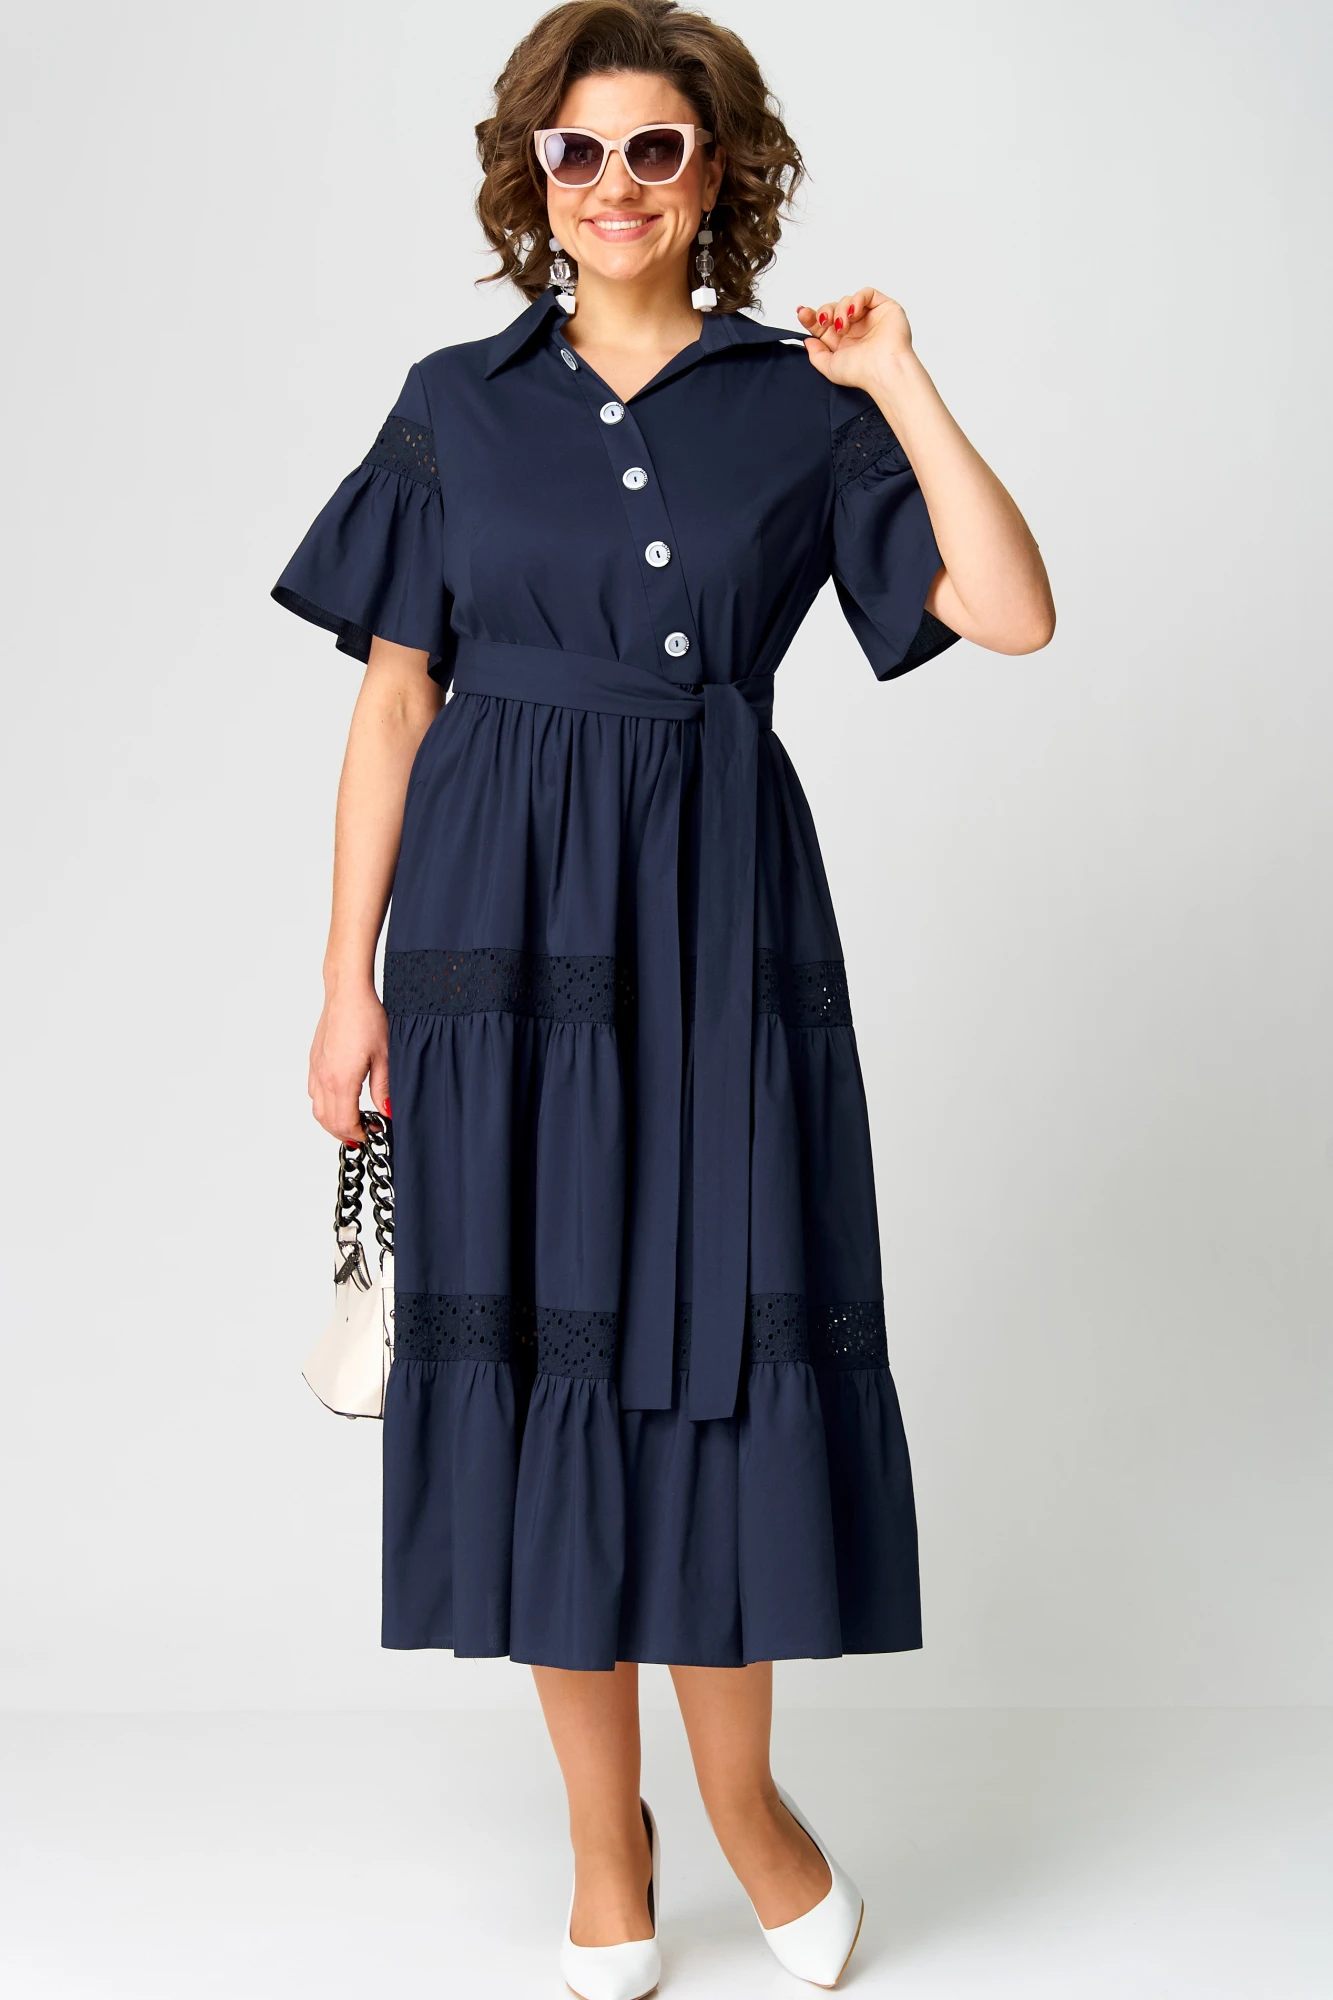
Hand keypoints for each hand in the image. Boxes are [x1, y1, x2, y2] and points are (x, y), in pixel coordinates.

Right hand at [308, 984, 389, 1144]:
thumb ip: (383, 1089)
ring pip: (317, 1110)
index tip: (373, 1133)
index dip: (358, 1134)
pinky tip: (341, 1099)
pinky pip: (314, 1093)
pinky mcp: (314, 1061)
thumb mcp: (385, 1057)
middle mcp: (324, 1077)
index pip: (344, 1122)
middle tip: (365, 1132)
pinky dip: (325, 1105)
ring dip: (333, 1121)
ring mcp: (316, 1069)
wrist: (347, 994)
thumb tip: (386, 1112)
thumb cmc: (366, 1019)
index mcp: (341, 1080)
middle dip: (345, 1133)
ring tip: (353, 1121)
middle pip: (327, 1121)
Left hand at [795, 288, 912, 391]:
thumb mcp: (829, 367)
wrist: (883, 370)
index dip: (811, 316)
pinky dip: (857, 299)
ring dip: (841, 310)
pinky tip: (854, 312)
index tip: (802, 313)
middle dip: (825, 312)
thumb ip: (816, 354)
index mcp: (843, 342)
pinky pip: (867, 293)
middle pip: (833, 308)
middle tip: (825, 321)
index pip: (824, 323)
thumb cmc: (862, 372)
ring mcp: (870, 318)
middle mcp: (856, 329)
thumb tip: (808, 340)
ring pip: (847, 300)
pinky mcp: (884, 308)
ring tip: (844, 325)